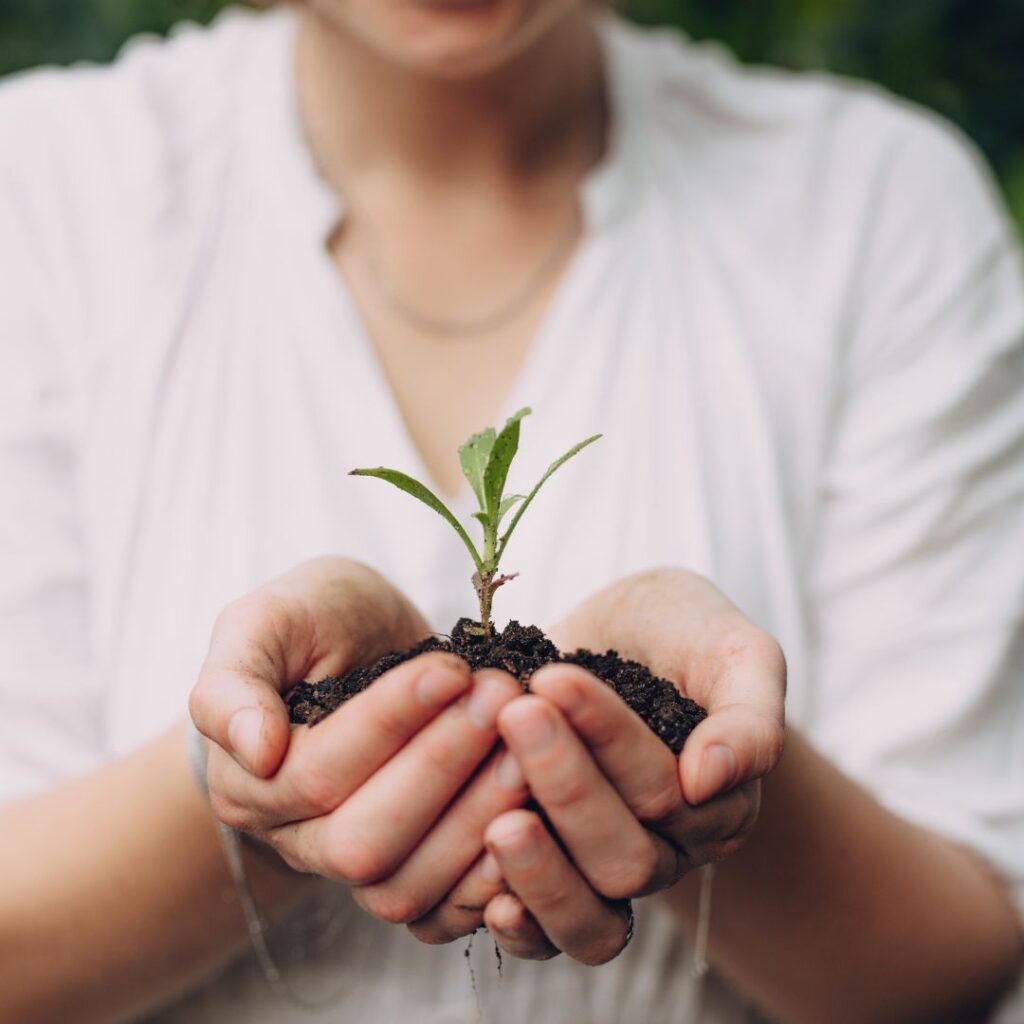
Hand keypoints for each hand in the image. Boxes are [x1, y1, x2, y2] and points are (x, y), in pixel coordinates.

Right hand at [188, 557, 528, 922]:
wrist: (361, 646)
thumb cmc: (315, 621)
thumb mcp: (267, 619)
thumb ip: (235, 679)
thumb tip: (254, 751)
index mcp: (249, 779)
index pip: (320, 772)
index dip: (390, 722)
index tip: (450, 669)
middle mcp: (294, 838)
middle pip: (363, 840)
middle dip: (441, 769)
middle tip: (502, 699)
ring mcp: (351, 866)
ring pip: (405, 883)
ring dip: (476, 815)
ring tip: (529, 745)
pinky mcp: (409, 876)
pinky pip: (442, 910)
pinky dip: (490, 878)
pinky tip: (535, 817)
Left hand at [410, 568, 785, 962]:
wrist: (630, 634)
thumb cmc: (686, 633)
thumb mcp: (735, 650)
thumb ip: (749, 714)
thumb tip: (709, 780)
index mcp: (719, 802)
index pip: (664, 788)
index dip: (608, 737)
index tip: (555, 678)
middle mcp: (670, 846)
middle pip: (626, 856)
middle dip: (566, 786)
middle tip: (516, 714)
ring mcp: (610, 866)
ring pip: (590, 907)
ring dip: (541, 869)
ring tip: (497, 823)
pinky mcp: (560, 872)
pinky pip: (550, 936)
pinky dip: (522, 929)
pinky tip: (488, 903)